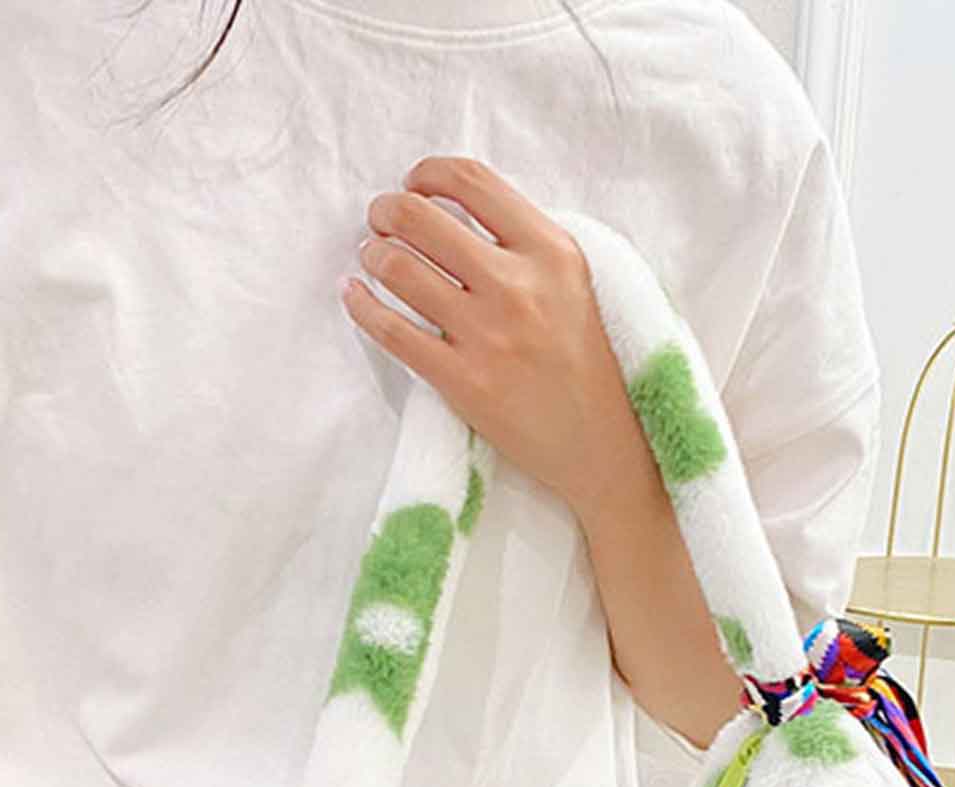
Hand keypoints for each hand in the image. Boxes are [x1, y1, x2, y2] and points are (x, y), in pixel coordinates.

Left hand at [340, 154, 643, 512]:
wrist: (601, 446)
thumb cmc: (585, 363)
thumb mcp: (574, 284)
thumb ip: (525, 243)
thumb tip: (453, 207)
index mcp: (550, 252)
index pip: (470, 180)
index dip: (427, 172)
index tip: (415, 184)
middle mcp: (517, 286)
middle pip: (420, 217)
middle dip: (386, 210)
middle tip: (381, 220)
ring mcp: (487, 335)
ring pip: (397, 267)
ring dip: (372, 254)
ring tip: (373, 257)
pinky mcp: (462, 381)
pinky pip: (390, 330)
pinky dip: (361, 304)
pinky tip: (353, 293)